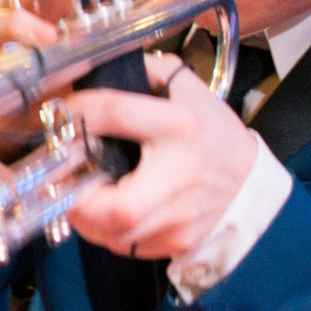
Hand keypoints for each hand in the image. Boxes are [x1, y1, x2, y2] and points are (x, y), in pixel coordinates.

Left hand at [61, 53, 260, 260]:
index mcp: (180, 127)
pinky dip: (106, 231)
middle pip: (118, 207)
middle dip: (76, 199)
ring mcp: (180, 216)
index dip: (76, 110)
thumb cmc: (217, 137)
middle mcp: (180, 175)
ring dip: (85, 218)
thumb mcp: (193, 93)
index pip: (114, 113)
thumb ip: (151, 72)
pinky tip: (105, 213)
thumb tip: (104, 65)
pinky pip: (126, 245)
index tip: (60, 113)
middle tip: (59, 181)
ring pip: (116, 235)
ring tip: (77, 196)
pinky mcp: (177, 241)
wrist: (252, 186)